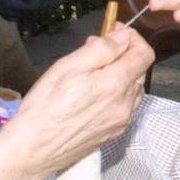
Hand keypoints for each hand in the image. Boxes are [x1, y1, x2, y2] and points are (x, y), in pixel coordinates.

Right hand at [0, 29, 154, 179]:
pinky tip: (91, 96)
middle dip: (122, 56)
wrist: (34, 148)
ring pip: (132, 90)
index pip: (145, 54)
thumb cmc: (46, 104)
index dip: (133, 38)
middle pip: (139, 72)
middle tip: (94, 52)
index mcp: (117, 85)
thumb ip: (102, 49)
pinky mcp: (112, 134)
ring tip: (91, 74)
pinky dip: (115, 95)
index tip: (114, 31)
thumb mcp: (69, 66)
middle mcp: (126, 105)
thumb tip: (124, 37)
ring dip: (120, 76)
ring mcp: (121, 122)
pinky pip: (123, 107)